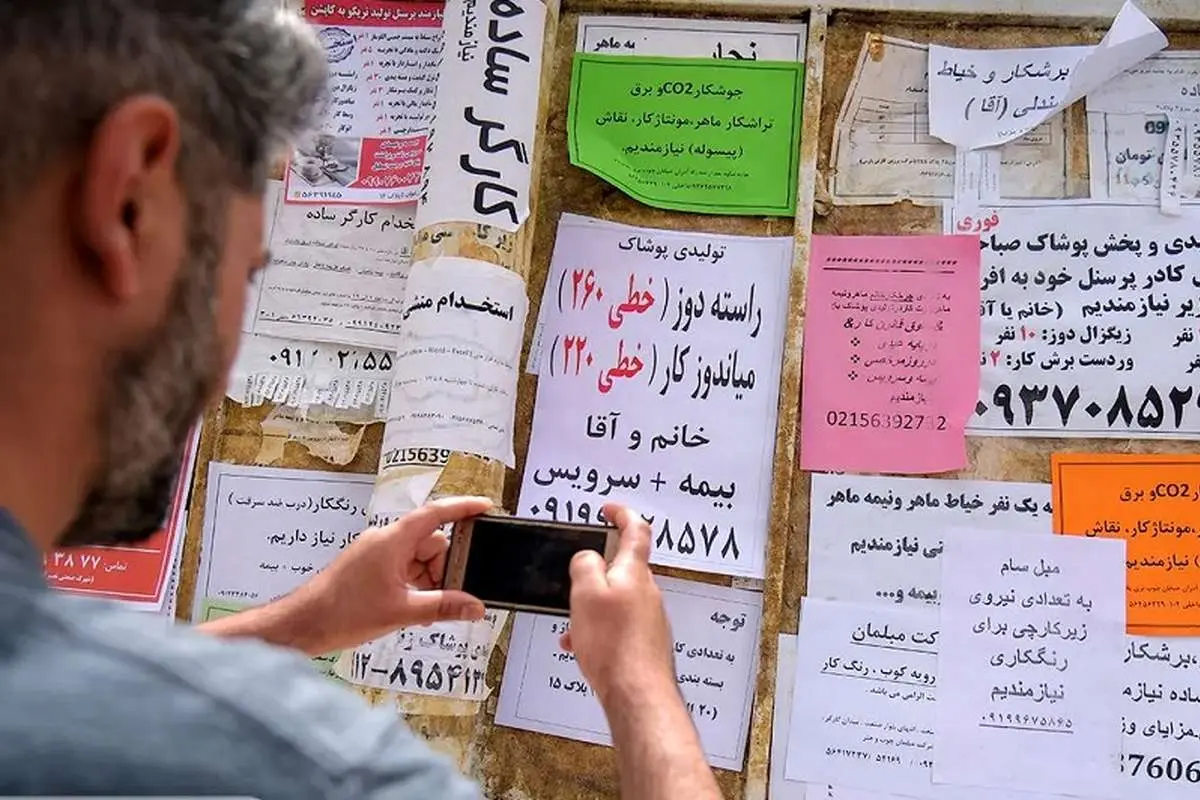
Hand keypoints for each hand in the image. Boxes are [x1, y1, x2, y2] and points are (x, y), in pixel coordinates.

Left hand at [291, 496, 492, 652]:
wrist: (303, 625)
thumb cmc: (341, 612)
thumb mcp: (401, 611)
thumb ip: (443, 607)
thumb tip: (474, 607)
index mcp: (392, 540)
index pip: (435, 514)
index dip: (462, 508)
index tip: (485, 508)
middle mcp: (385, 541)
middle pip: (432, 543)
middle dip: (444, 569)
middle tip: (449, 597)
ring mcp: (377, 555)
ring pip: (419, 560)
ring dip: (429, 582)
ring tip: (425, 611)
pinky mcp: (371, 569)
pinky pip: (404, 570)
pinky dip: (415, 586)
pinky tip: (414, 609)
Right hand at [560, 502, 676, 707]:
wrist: (638, 693)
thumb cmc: (614, 645)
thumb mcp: (586, 593)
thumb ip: (585, 565)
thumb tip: (588, 556)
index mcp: (634, 572)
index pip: (636, 530)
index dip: (621, 514)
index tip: (608, 509)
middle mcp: (647, 592)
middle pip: (624, 566)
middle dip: (598, 568)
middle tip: (576, 574)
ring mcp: (648, 618)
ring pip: (617, 599)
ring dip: (593, 604)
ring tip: (572, 621)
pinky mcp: (645, 642)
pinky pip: (618, 625)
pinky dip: (598, 628)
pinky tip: (580, 645)